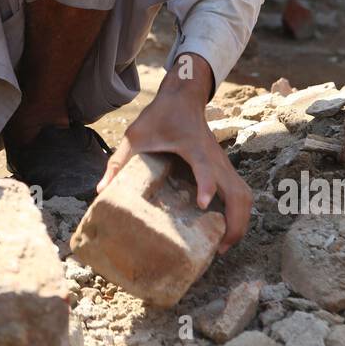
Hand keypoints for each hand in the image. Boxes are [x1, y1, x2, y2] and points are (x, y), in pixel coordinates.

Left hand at [96, 53, 251, 252]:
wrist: (183, 97)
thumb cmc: (161, 115)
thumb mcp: (135, 135)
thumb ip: (119, 161)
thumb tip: (100, 191)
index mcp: (194, 147)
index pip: (206, 167)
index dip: (206, 185)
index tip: (202, 205)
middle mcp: (215, 157)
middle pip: (238, 192)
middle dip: (234, 223)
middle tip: (218, 248)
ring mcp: (223, 163)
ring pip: (244, 195)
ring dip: (240, 221)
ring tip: (223, 244)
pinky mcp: (224, 167)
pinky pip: (240, 192)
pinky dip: (239, 212)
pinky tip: (225, 228)